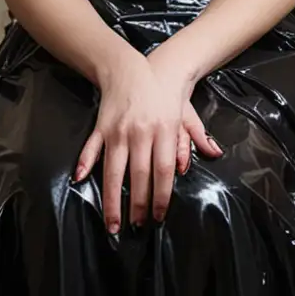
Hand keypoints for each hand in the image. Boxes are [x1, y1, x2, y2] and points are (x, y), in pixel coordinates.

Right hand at [72, 48, 222, 231]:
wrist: (130, 68)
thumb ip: (195, 135)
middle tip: (137, 227)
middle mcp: (140, 132)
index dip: (160, 196)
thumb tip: (213, 153)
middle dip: (138, 205)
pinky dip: (85, 165)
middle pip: (139, 175)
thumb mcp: (182, 112)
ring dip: (113, 199)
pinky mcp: (101, 127)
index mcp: (164, 130)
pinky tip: (81, 182)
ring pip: (114, 170)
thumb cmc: (160, 94)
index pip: (164, 171)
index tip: (158, 216)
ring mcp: (118, 130)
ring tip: (112, 222)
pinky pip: (92, 149)